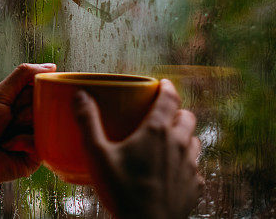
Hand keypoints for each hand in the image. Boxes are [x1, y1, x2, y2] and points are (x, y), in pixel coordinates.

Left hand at [0, 63, 56, 199]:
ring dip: (21, 123)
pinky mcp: (37, 157)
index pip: (41, 88)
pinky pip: (41, 141)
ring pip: (46, 121)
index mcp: (23, 103)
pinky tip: (7, 146)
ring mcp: (36, 138)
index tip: (15, 98)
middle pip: (45, 103)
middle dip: (23, 108)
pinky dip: (21, 141)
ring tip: (6, 132)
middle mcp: (32, 119)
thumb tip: (52, 66)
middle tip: (8, 117)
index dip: (29, 90)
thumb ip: (24, 76)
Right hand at [73, 79, 202, 218]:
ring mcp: (191, 166)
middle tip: (163, 114)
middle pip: (187, 117)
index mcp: (157, 131)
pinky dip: (186, 164)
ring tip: (168, 142)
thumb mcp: (97, 155)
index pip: (170, 98)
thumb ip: (88, 122)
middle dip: (177, 112)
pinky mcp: (195, 187)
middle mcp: (179, 144)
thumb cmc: (121, 192)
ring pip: (195, 141)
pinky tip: (172, 172)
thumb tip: (80, 95)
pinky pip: (195, 168)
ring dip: (184, 137)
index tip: (163, 84)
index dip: (167, 88)